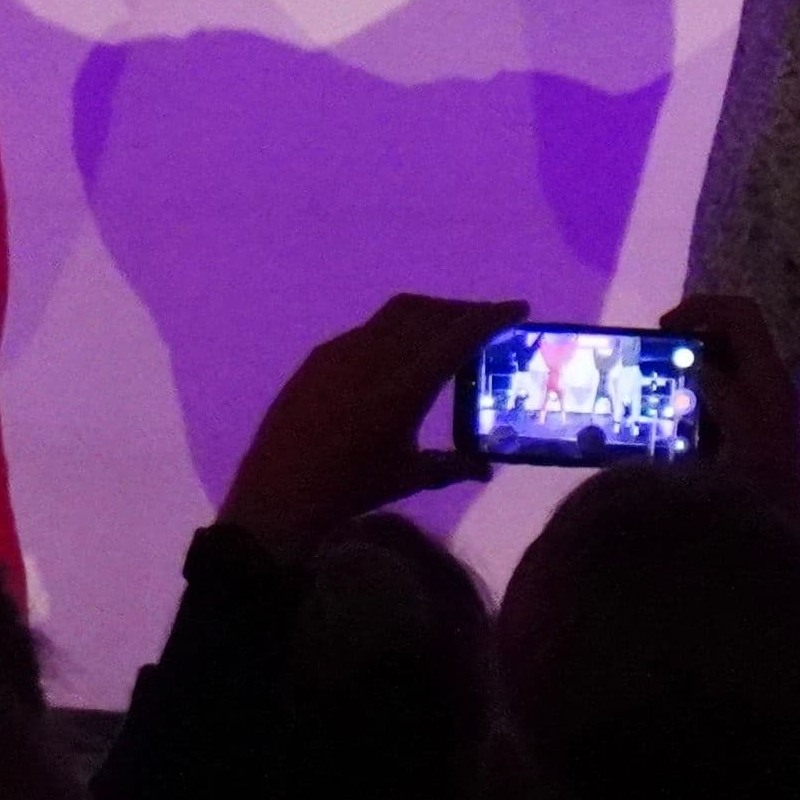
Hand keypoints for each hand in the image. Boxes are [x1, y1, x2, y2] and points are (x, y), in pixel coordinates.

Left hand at [218, 293, 525, 564]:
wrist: (280, 490)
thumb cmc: (351, 488)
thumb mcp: (409, 476)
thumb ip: (452, 466)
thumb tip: (484, 468)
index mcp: (408, 384)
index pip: (459, 335)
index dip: (492, 316)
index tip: (518, 308)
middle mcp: (378, 355)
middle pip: (431, 312)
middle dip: (464, 311)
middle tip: (487, 322)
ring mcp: (345, 349)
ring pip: (398, 313)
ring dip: (430, 313)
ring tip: (448, 331)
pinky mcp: (321, 355)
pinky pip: (369, 329)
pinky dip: (396, 329)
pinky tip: (399, 352)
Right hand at [659, 293, 799, 529]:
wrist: (774, 554)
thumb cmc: (757, 493)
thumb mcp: (738, 436)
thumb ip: (720, 393)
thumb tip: (700, 362)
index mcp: (770, 379)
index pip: (740, 314)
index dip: (702, 308)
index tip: (665, 330)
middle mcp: (772, 387)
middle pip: (731, 337)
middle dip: (691, 338)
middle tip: (655, 358)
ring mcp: (764, 411)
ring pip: (725, 366)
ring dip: (691, 366)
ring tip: (655, 387)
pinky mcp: (751, 433)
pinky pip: (722, 395)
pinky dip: (696, 394)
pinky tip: (669, 417)